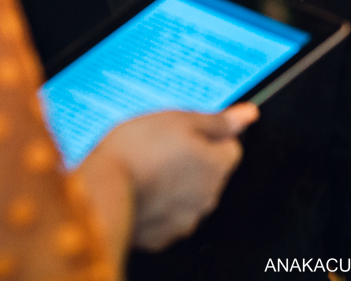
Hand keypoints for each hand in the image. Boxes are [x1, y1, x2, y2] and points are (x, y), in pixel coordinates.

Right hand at [93, 103, 257, 250]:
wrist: (102, 191)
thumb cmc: (138, 152)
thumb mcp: (181, 120)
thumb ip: (219, 120)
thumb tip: (248, 114)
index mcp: (217, 166)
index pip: (231, 148)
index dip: (211, 137)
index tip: (189, 133)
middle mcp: (209, 197)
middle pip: (211, 173)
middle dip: (193, 160)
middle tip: (163, 148)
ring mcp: (186, 220)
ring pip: (189, 195)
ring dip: (176, 183)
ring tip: (148, 168)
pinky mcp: (162, 236)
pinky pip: (167, 215)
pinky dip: (158, 204)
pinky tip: (140, 190)